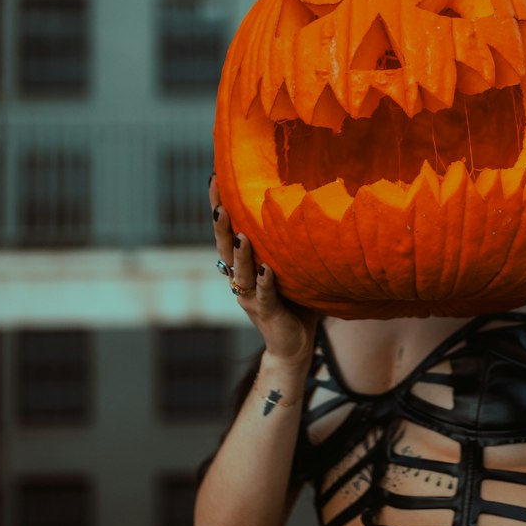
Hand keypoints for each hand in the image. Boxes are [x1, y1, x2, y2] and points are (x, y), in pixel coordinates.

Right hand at [210, 176, 317, 366]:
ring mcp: (251, 297)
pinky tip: (265, 268)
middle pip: (225, 248)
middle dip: (221, 225)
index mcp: (244, 265)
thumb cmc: (295, 300)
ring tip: (239, 233)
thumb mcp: (291, 267)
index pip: (228, 231)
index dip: (219, 206)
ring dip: (240, 252)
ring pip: (240, 272)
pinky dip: (263, 281)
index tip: (215, 179)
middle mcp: (240, 279)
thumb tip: (311, 203)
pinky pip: (264, 294)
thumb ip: (291, 243)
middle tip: (218, 201)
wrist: (295, 346)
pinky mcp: (267, 312)